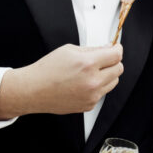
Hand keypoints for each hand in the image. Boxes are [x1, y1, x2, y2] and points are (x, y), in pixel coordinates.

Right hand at [0, 44, 122, 117]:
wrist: (33, 90)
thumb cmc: (47, 70)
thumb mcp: (69, 50)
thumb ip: (92, 49)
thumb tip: (107, 49)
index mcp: (88, 64)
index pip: (116, 55)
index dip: (117, 49)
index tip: (116, 47)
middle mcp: (92, 81)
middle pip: (119, 69)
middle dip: (113, 62)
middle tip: (104, 59)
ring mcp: (92, 96)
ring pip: (113, 82)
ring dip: (107, 75)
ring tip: (90, 72)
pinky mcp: (89, 105)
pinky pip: (102, 93)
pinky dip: (97, 87)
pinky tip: (83, 83)